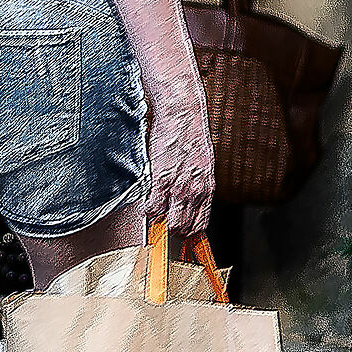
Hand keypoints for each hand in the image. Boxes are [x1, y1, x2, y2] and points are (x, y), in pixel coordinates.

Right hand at [144, 68, 215, 234]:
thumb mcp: (201, 164)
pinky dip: (148, 210)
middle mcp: (196, 191)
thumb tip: (189, 197)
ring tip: (154, 216)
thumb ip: (196, 183)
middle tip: (164, 227)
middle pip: (187, 228)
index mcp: (207, 188)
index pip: (201, 223)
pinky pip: (154, 206)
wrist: (184, 117)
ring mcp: (180, 187)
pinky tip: (145, 206)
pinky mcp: (163, 179)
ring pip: (172, 222)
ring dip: (161, 223)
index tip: (181, 235)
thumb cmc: (190, 137)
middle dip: (175, 232)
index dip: (190, 233)